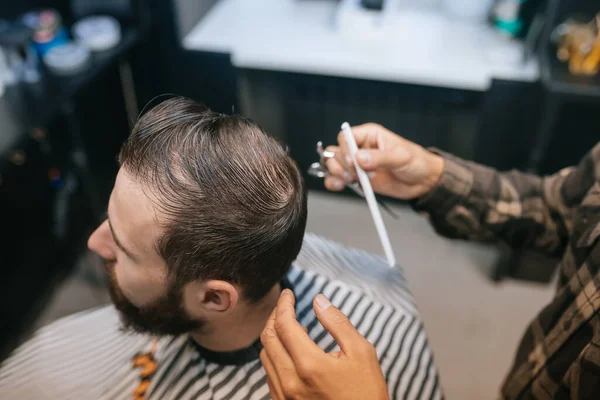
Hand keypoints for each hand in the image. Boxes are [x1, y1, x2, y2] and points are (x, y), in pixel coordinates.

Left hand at [260, 289, 388, 399]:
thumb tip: (319, 300)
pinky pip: (270, 375)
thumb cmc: (367, 394)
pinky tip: (288, 351)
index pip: (284, 324)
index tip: (288, 293)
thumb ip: (338, 323)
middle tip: (285, 306)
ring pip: (265, 357)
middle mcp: (290, 381)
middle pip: (268, 338)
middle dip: (274, 317)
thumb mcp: (361, 353)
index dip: (284, 304)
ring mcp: (284, 396)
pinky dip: (275, 356)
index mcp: (309, 365)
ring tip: (287, 326)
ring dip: (272, 336)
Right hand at [324, 123, 443, 199]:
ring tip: (350, 180)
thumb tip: (359, 158)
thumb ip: (380, 157)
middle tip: (355, 174)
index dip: (346, 150)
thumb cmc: (416, 162)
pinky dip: (334, 182)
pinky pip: (338, 178)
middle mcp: (360, 148)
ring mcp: (358, 164)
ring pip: (334, 164)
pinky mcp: (358, 178)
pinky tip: (340, 185)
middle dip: (342, 164)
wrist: (423, 181)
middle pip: (337, 151)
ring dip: (336, 173)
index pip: (346, 137)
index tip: (354, 162)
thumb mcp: (401, 157)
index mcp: (369, 135)